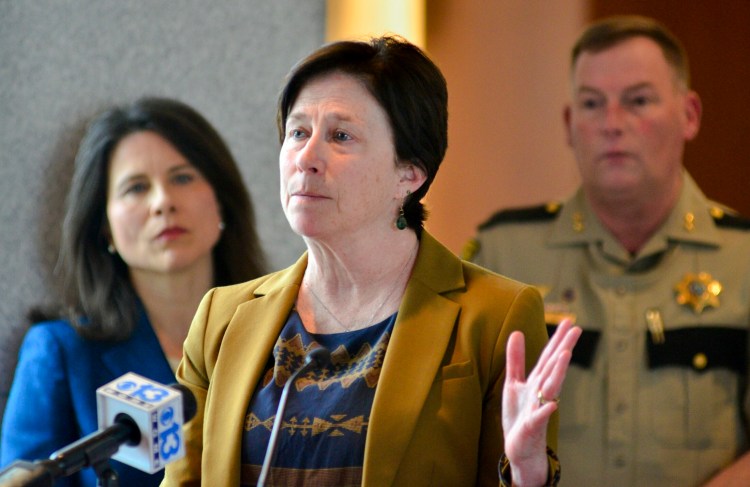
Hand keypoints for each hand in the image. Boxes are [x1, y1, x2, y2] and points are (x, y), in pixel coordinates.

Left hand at [502, 319, 580, 485]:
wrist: (520, 447)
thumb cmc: (519, 415)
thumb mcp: (513, 383)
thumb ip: (515, 359)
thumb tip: (517, 332)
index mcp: (537, 380)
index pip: (549, 356)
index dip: (557, 339)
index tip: (569, 321)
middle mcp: (542, 391)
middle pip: (553, 366)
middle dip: (563, 347)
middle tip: (576, 329)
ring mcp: (539, 407)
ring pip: (551, 387)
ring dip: (558, 371)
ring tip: (565, 354)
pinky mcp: (532, 426)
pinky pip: (539, 418)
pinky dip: (545, 411)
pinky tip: (551, 405)